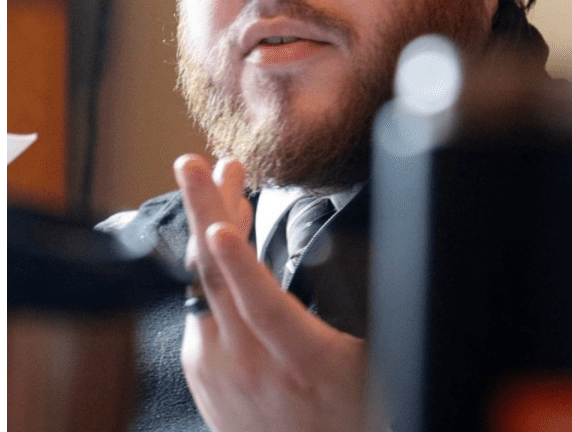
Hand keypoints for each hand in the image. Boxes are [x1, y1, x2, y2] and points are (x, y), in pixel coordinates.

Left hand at [175, 154, 369, 431]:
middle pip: (216, 276)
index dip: (240, 263)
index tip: (222, 226)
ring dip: (208, 226)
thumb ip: (363, 314)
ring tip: (217, 180)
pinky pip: (198, 303)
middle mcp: (252, 363)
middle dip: (206, 209)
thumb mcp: (372, 365)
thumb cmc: (349, 415)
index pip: (263, 306)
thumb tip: (377, 261)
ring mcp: (219, 366)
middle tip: (194, 164)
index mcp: (303, 362)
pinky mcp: (199, 368)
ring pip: (201, 282)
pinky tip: (220, 233)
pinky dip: (207, 264)